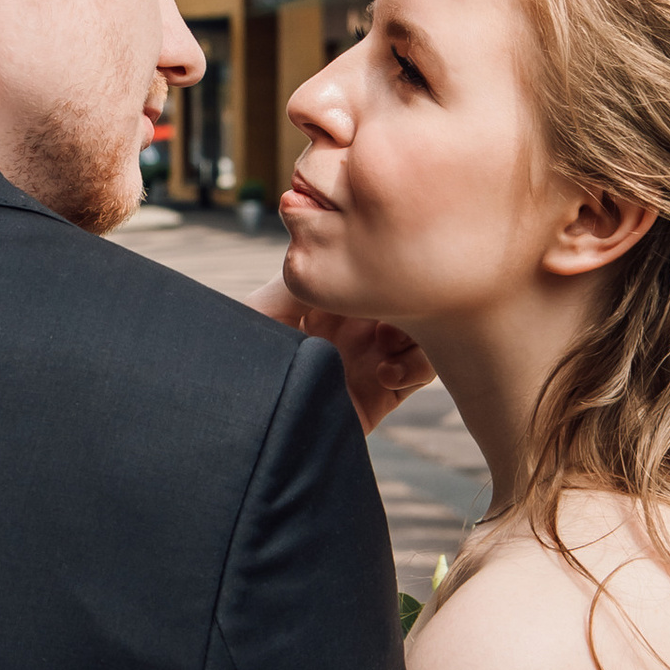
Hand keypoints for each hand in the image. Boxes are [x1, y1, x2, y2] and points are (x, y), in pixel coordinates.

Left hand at [250, 279, 434, 438]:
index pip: (373, 269)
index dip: (385, 263)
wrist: (256, 430)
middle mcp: (353, 325)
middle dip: (409, 294)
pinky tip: (386, 373)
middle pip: (405, 295)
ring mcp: (370, 357)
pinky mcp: (382, 394)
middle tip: (394, 302)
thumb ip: (303, 274)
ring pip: (422, 330)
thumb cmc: (247, 364)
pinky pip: (421, 373)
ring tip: (387, 340)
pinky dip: (416, 367)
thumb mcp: (267, 309)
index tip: (381, 269)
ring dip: (416, 331)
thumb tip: (333, 238)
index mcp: (328, 298)